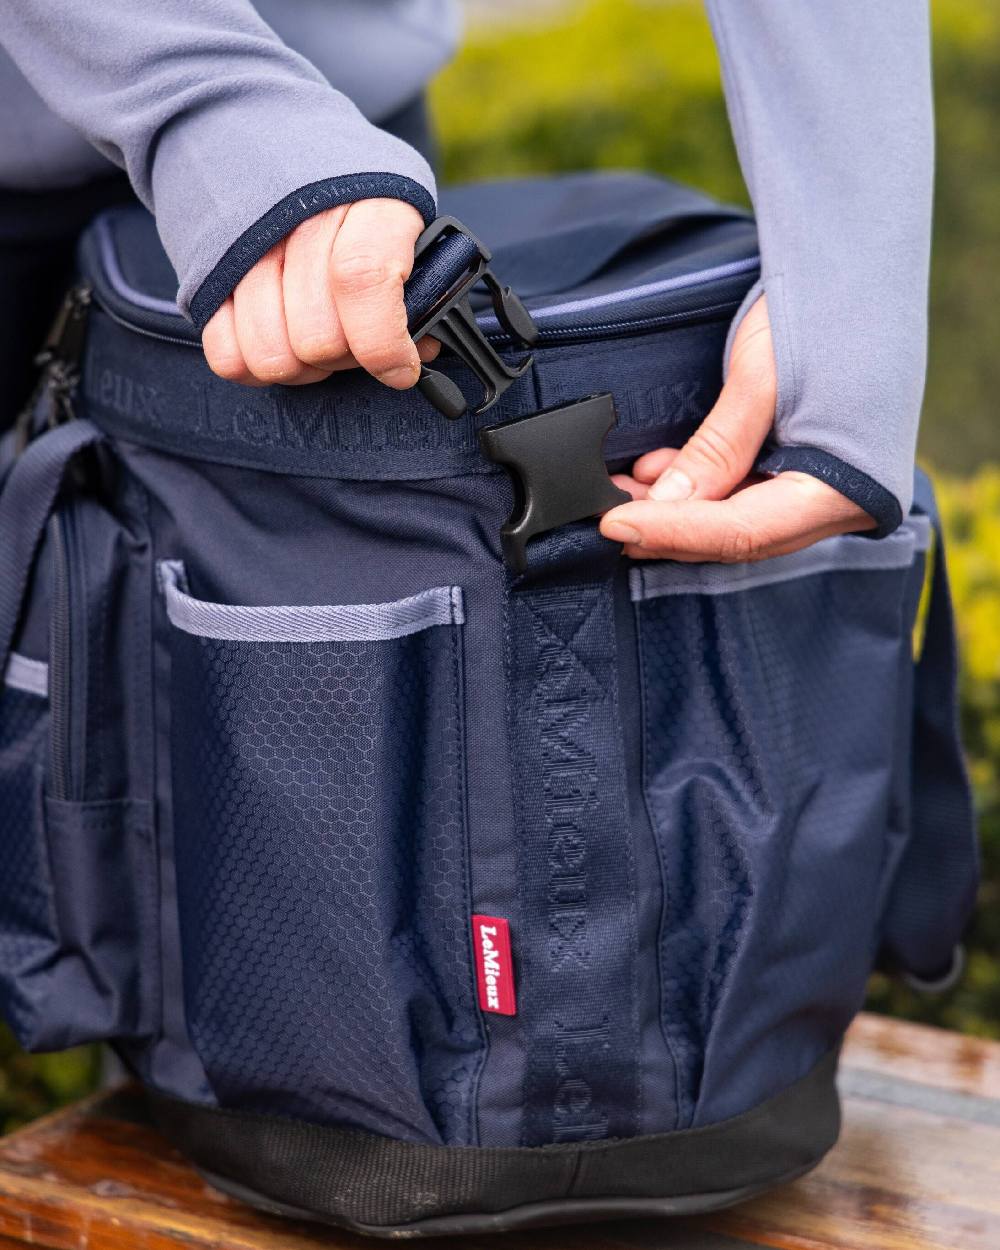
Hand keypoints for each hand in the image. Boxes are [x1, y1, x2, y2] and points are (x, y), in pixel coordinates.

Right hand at [202, 199, 438, 387]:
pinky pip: (228, 358)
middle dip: (344, 358)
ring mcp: (243, 248)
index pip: (362, 279)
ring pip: (273, 357)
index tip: (400, 369)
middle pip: (318, 337)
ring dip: (303, 368)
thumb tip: (422, 347)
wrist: (265, 131)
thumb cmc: (351, 197)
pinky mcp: (206, 276)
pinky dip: (255, 366)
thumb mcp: (401, 219)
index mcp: (363, 199)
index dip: (382, 342)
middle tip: (353, 339)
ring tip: (315, 336)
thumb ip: (422, 282)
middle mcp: (296, 220)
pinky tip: (278, 338)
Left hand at [599, 296, 873, 560]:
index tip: (614, 525)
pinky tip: (653, 473)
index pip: (742, 532)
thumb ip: (718, 448)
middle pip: (735, 538)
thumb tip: (665, 504)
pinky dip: (695, 492)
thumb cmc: (828, 312)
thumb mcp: (763, 376)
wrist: (861, 273)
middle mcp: (836, 505)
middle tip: (604, 515)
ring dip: (673, 512)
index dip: (673, 532)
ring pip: (732, 523)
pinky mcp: (800, 473)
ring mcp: (819, 493)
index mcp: (844, 490)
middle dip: (665, 528)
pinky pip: (741, 498)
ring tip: (617, 492)